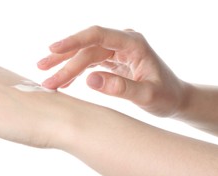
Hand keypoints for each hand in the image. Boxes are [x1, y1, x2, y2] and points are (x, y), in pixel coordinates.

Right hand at [38, 26, 187, 116]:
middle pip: (87, 47)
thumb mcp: (147, 95)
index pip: (98, 35)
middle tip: (43, 72)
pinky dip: (75, 72)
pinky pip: (89, 63)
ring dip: (65, 66)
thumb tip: (90, 80)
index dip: (73, 40)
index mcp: (133, 43)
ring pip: (85, 55)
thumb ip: (121, 88)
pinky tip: (64, 81)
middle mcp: (123, 42)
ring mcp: (117, 51)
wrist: (175, 99)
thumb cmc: (166, 96)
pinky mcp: (112, 60)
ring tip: (47, 78)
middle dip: (64, 60)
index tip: (52, 49)